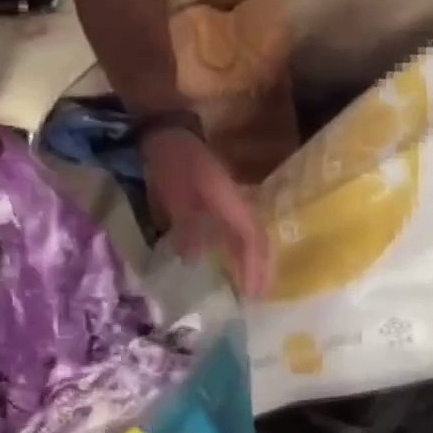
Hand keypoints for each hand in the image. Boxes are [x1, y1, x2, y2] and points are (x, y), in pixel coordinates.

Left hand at [142, 127, 271, 296]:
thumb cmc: (174, 165)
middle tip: (261, 297)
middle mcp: (238, 204)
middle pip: (260, 240)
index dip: (254, 266)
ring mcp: (231, 202)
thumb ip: (188, 228)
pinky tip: (233, 263)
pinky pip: (238, 231)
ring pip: (252, 236)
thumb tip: (194, 261)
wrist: (169, 135)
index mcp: (231, 203)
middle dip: (263, 268)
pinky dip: (241, 250)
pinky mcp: (221, 202)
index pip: (252, 239)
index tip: (253, 293)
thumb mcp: (176, 197)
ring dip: (255, 261)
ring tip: (253, 286)